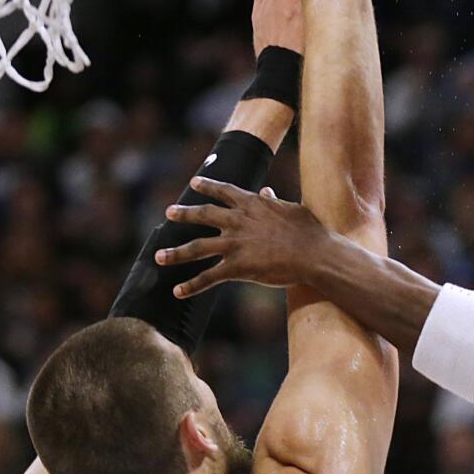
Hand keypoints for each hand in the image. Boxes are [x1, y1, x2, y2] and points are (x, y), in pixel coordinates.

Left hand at [155, 179, 328, 293]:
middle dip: (184, 214)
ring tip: (159, 256)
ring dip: (176, 253)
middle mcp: (237, 221)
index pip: (223, 191)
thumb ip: (273, 201)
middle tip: (168, 212)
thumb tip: (267, 190)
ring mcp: (235, 244)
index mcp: (251, 205)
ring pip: (197, 248)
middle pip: (203, 215)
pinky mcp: (237, 267)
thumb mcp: (290, 209)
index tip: (194, 182)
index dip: (207, 185)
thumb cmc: (309, 231)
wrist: (314, 253)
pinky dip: (192, 285)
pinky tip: (178, 292)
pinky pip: (208, 277)